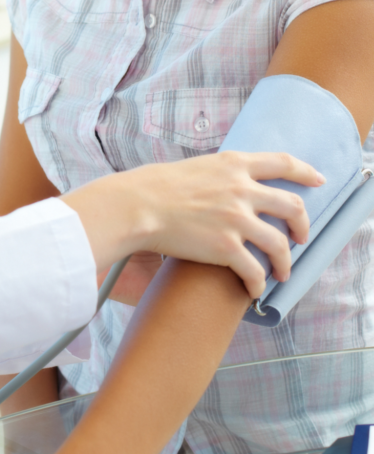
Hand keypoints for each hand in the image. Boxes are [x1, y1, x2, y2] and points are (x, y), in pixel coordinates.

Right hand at [62, 151, 323, 298]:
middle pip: (292, 206)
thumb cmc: (155, 187)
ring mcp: (236, 219)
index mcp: (233, 165)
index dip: (305, 171)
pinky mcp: (226, 248)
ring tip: (282, 272)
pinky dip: (258, 284)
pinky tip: (254, 291)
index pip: (282, 162)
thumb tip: (232, 185)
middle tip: (300, 237)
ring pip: (280, 244)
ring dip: (285, 262)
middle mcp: (241, 189)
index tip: (318, 180)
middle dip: (303, 225)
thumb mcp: (197, 167)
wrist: (135, 206)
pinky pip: (255, 271)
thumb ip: (221, 174)